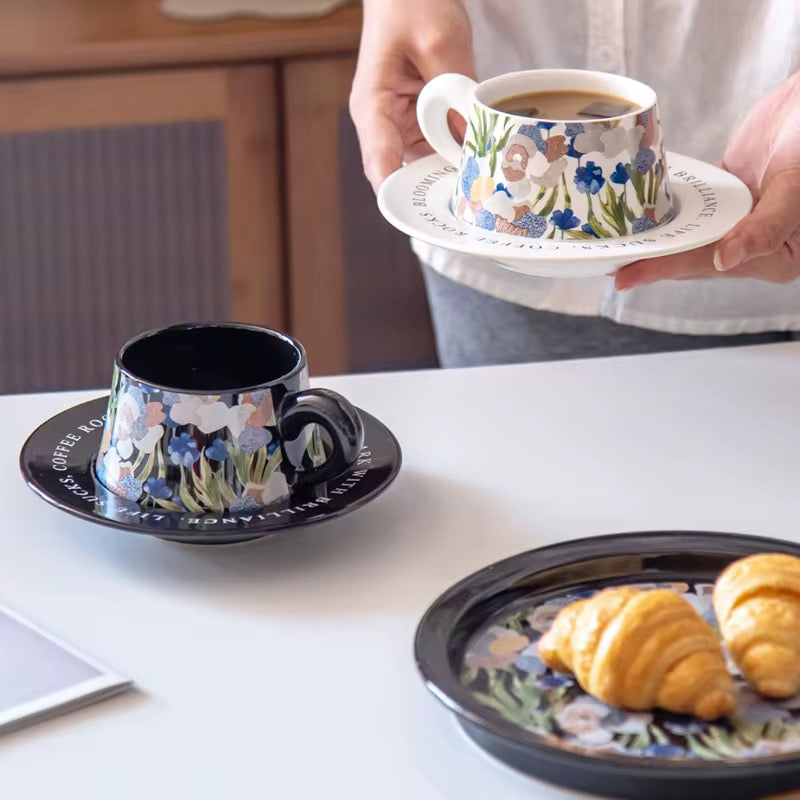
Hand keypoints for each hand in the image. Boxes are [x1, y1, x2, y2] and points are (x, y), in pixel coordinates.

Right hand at [349, 0, 474, 192]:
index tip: (425, 218)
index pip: (380, 165)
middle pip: (407, 175)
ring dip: (453, 174)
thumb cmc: (411, 2)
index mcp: (373, 107)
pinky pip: (441, 148)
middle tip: (473, 203)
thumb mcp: (440, 42)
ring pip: (428, 165)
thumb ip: (455, 93)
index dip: (401, 198)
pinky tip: (484, 159)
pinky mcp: (421, 121)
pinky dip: (460, 155)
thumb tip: (473, 141)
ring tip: (484, 183)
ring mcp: (403, 125)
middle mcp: (384, 125)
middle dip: (438, 191)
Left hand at [615, 73, 799, 289]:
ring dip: (655, 240)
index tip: (626, 277)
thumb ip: (765, 228)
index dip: (666, 269)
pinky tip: (635, 217)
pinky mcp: (727, 202)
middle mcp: (757, 249)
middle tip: (607, 264)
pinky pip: (691, 212)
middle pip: (694, 256)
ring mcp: (741, 225)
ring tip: (613, 247)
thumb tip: (725, 261)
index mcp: (779, 259)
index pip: (710, 265)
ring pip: (689, 237)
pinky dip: (666, 214)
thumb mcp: (795, 189)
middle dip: (653, 260)